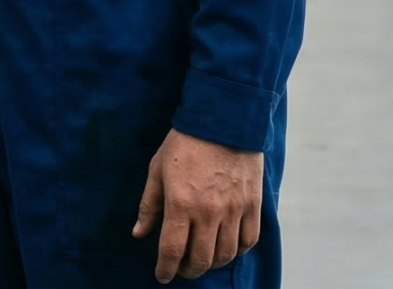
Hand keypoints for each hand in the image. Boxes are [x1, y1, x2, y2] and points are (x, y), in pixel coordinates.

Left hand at [131, 128, 262, 281]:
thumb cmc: (185, 143)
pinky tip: (226, 247)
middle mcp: (209, 211)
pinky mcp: (253, 205)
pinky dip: (237, 251)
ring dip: (212, 263)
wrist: (224, 120)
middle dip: (188, 270)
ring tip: (202, 259)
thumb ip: (149, 205)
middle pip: (201, 259)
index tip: (162, 275)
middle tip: (181, 269)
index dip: (166, 268)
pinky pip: (248, 240)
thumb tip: (139, 233)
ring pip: (225, 254)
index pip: (172, 249)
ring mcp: (234, 210)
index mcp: (180, 203)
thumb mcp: (157, 170)